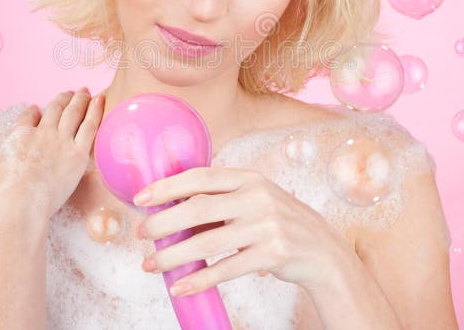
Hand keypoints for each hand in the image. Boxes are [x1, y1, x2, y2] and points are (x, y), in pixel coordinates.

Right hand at [0, 88, 104, 226]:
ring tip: (86, 91)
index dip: (34, 113)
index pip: (28, 118)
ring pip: (74, 113)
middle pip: (54, 110)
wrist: (18, 203)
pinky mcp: (78, 154)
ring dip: (81, 100)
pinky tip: (101, 100)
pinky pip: (91, 126)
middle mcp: (41, 133)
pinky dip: (96, 111)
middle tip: (70, 93)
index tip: (38, 109)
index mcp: (19, 136)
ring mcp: (61, 142)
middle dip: (62, 100)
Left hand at [133, 166, 350, 295]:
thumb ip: (219, 202)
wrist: (323, 250)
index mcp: (249, 178)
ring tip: (150, 264)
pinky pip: (226, 269)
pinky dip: (199, 280)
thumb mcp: (254, 201)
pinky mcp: (273, 255)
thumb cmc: (277, 223)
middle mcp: (258, 197)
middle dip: (163, 222)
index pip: (201, 176)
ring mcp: (267, 226)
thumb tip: (169, 212)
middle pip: (198, 207)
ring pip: (207, 242)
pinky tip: (179, 286)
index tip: (141, 198)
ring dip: (173, 256)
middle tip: (141, 234)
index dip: (168, 186)